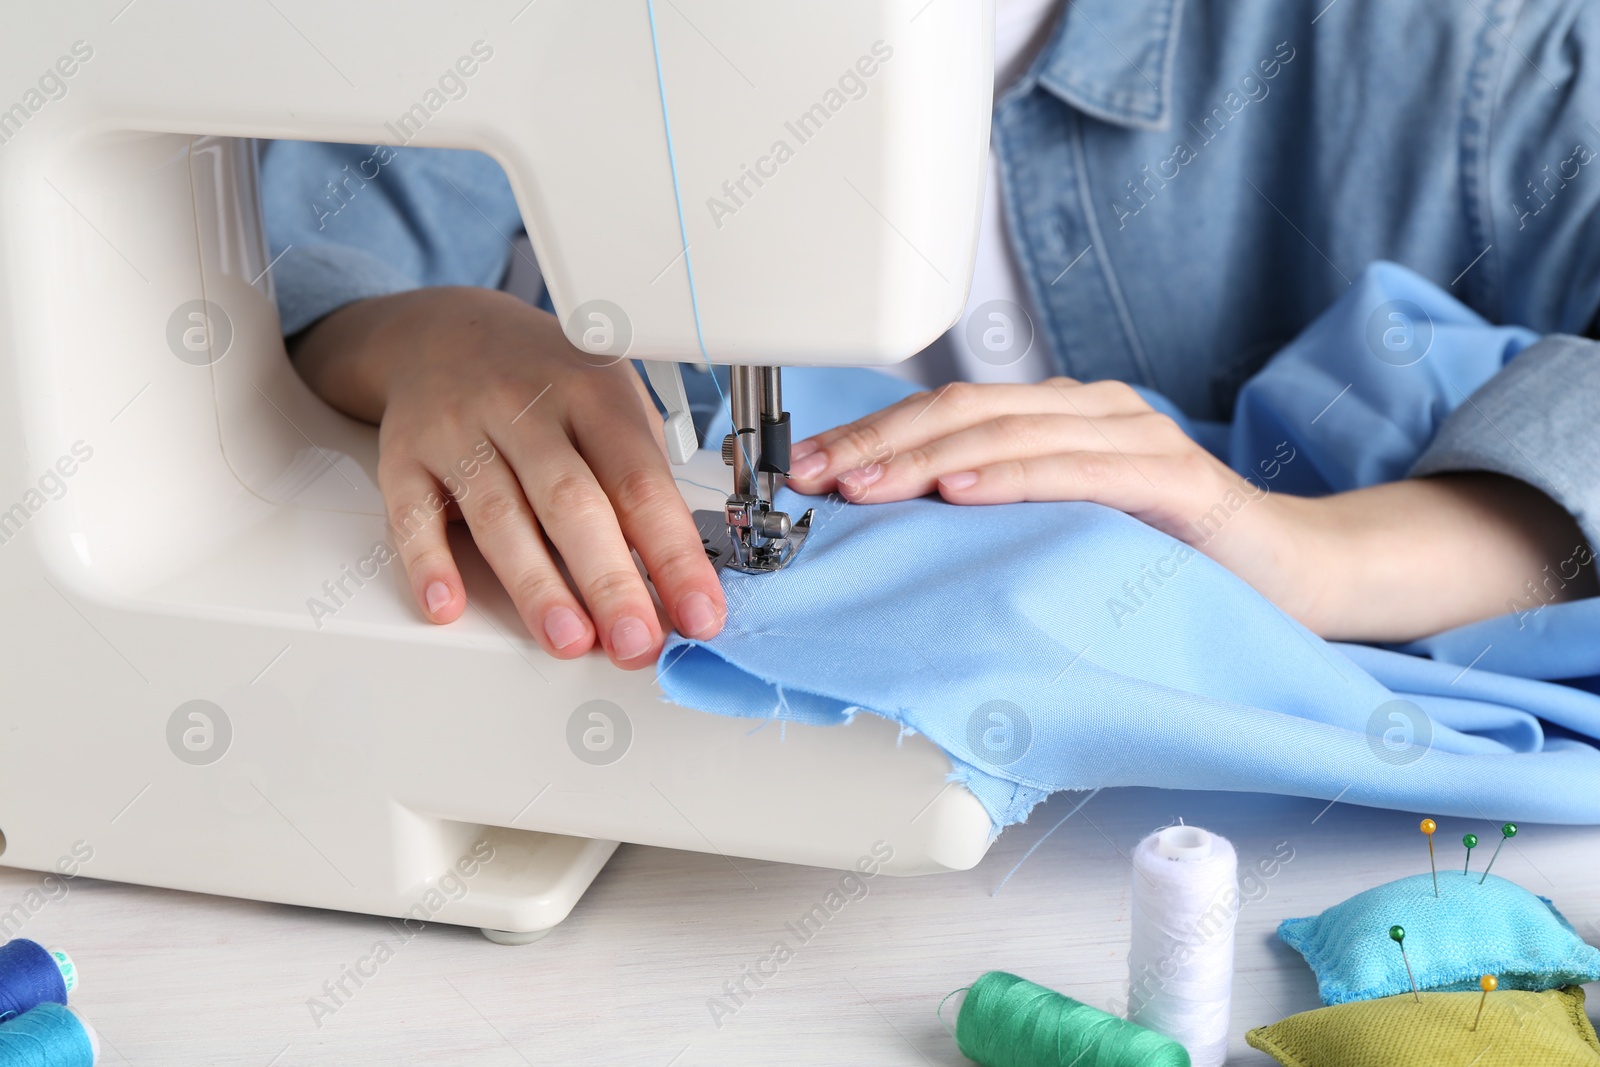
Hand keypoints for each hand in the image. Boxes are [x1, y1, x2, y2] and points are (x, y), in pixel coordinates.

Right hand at [289, 287, 724, 667]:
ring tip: (569, 639)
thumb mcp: (611, 400)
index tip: (699, 613)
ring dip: (535, 585)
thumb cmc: (547, 381)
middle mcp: (526, 408)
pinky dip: (428, 563)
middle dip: (609, 580)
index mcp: (594, 394)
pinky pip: (413, 514)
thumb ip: (641, 478)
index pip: (641, 483)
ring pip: (499, 515)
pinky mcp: (405, 455)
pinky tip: (448, 605)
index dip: (675, 554)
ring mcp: (461, 429)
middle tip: (636, 642)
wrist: (447, 329)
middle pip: (571, 502)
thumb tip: (682, 575)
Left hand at [786, 378, 1594, 640]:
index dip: (874, 433)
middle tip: (816, 474)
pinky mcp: (1175, 477)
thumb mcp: (1066, 529)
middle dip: (882, 442)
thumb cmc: (1172, 558)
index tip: (808, 465)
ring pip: (1012, 430)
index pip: (948, 412)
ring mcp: (1137, 436)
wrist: (1294, 576)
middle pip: (966, 411)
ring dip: (928, 456)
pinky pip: (1080, 470)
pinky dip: (1014, 477)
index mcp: (1062, 418)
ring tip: (866, 484)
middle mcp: (1094, 411)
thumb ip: (1001, 512)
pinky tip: (960, 490)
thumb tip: (895, 524)